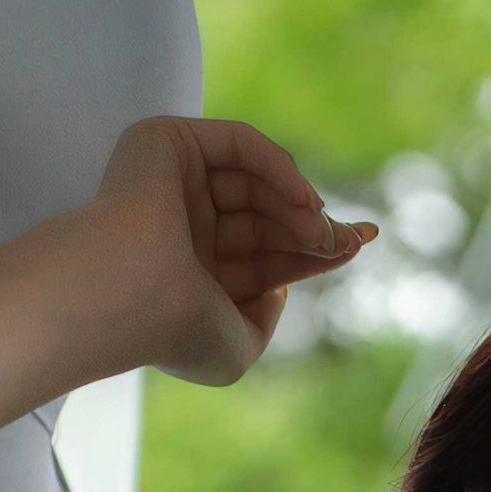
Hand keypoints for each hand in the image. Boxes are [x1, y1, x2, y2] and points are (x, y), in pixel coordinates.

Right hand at [0, 114, 377, 430]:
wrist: (133, 294)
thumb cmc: (177, 330)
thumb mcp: (237, 348)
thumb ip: (263, 320)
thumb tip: (281, 283)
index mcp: (192, 272)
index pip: (266, 253)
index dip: (315, 249)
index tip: (357, 245)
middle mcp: (183, 227)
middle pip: (268, 216)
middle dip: (314, 227)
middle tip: (349, 240)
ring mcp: (175, 183)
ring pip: (257, 180)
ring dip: (299, 204)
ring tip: (321, 230)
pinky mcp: (168, 143)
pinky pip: (240, 144)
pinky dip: (279, 166)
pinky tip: (304, 200)